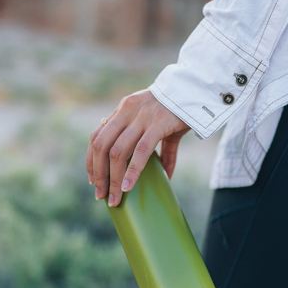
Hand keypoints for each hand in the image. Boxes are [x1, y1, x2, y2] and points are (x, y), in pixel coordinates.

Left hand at [86, 90, 190, 206]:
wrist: (196, 90)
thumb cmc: (178, 109)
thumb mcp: (160, 125)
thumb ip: (159, 148)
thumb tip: (165, 175)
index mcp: (123, 110)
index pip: (97, 136)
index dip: (91, 160)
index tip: (93, 180)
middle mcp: (127, 111)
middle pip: (102, 146)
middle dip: (99, 174)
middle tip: (100, 195)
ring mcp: (141, 117)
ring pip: (118, 152)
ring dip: (113, 178)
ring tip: (114, 198)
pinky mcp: (158, 123)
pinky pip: (141, 151)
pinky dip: (132, 171)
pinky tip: (128, 186)